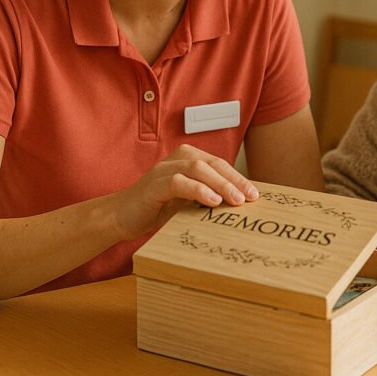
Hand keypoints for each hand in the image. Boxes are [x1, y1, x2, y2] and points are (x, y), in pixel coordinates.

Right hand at [112, 144, 258, 240]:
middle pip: (212, 163)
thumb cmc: (157, 208)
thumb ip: (208, 197)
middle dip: (234, 180)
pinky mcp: (153, 185)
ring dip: (220, 184)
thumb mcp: (187, 201)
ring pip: (197, 169)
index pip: (219, 164)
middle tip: (250, 197)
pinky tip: (211, 200)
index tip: (255, 194)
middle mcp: (176, 159)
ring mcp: (164, 170)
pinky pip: (178, 182)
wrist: (121, 216)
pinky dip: (197, 190)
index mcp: (187, 159)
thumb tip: (239, 205)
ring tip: (235, 201)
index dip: (238, 177)